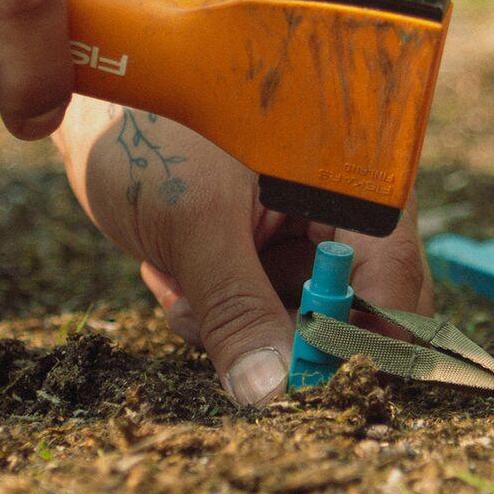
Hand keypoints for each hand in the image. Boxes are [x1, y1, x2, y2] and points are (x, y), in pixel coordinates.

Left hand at [54, 95, 432, 404]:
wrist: (99, 101)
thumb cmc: (151, 130)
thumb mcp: (194, 222)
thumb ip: (236, 307)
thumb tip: (269, 392)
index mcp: (352, 177)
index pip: (394, 278)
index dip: (362, 343)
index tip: (304, 383)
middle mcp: (344, 204)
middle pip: (354, 308)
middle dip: (282, 336)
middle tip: (218, 333)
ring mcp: (308, 224)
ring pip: (303, 315)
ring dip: (241, 322)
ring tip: (182, 293)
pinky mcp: (274, 240)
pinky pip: (266, 303)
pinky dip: (223, 307)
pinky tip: (178, 278)